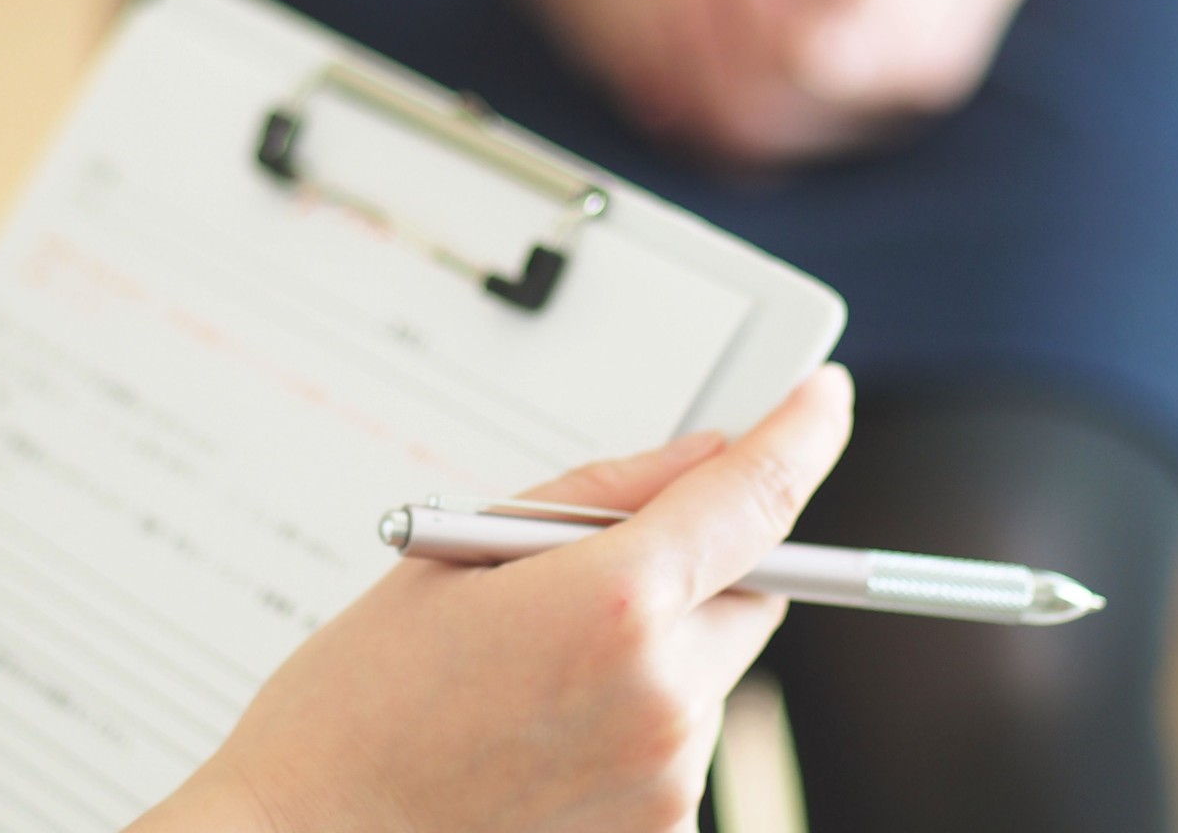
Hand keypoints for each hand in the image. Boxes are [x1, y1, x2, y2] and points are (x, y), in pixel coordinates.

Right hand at [130, 365, 854, 832]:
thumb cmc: (356, 708)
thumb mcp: (459, 555)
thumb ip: (602, 492)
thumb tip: (704, 455)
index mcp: (612, 602)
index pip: (755, 495)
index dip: (801, 432)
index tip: (821, 397)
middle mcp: (662, 696)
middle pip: (746, 593)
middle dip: (695, 565)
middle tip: (588, 575)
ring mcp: (667, 780)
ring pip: (708, 672)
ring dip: (657, 649)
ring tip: (528, 676)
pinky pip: (678, 745)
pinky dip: (635, 721)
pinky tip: (538, 732)